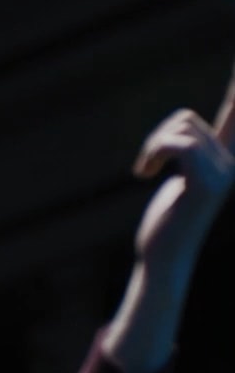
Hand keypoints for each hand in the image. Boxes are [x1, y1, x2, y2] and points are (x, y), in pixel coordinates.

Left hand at [129, 62, 234, 281]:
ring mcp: (225, 171)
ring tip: (150, 173)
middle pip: (187, 118)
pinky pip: (176, 143)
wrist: (163, 254)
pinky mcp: (208, 181)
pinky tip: (145, 176)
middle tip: (148, 168)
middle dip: (157, 140)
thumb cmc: (168, 217)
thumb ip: (191, 147)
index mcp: (231, 155)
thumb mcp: (182, 175)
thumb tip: (183, 128)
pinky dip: (152, 155)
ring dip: (152, 149)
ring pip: (178, 128)